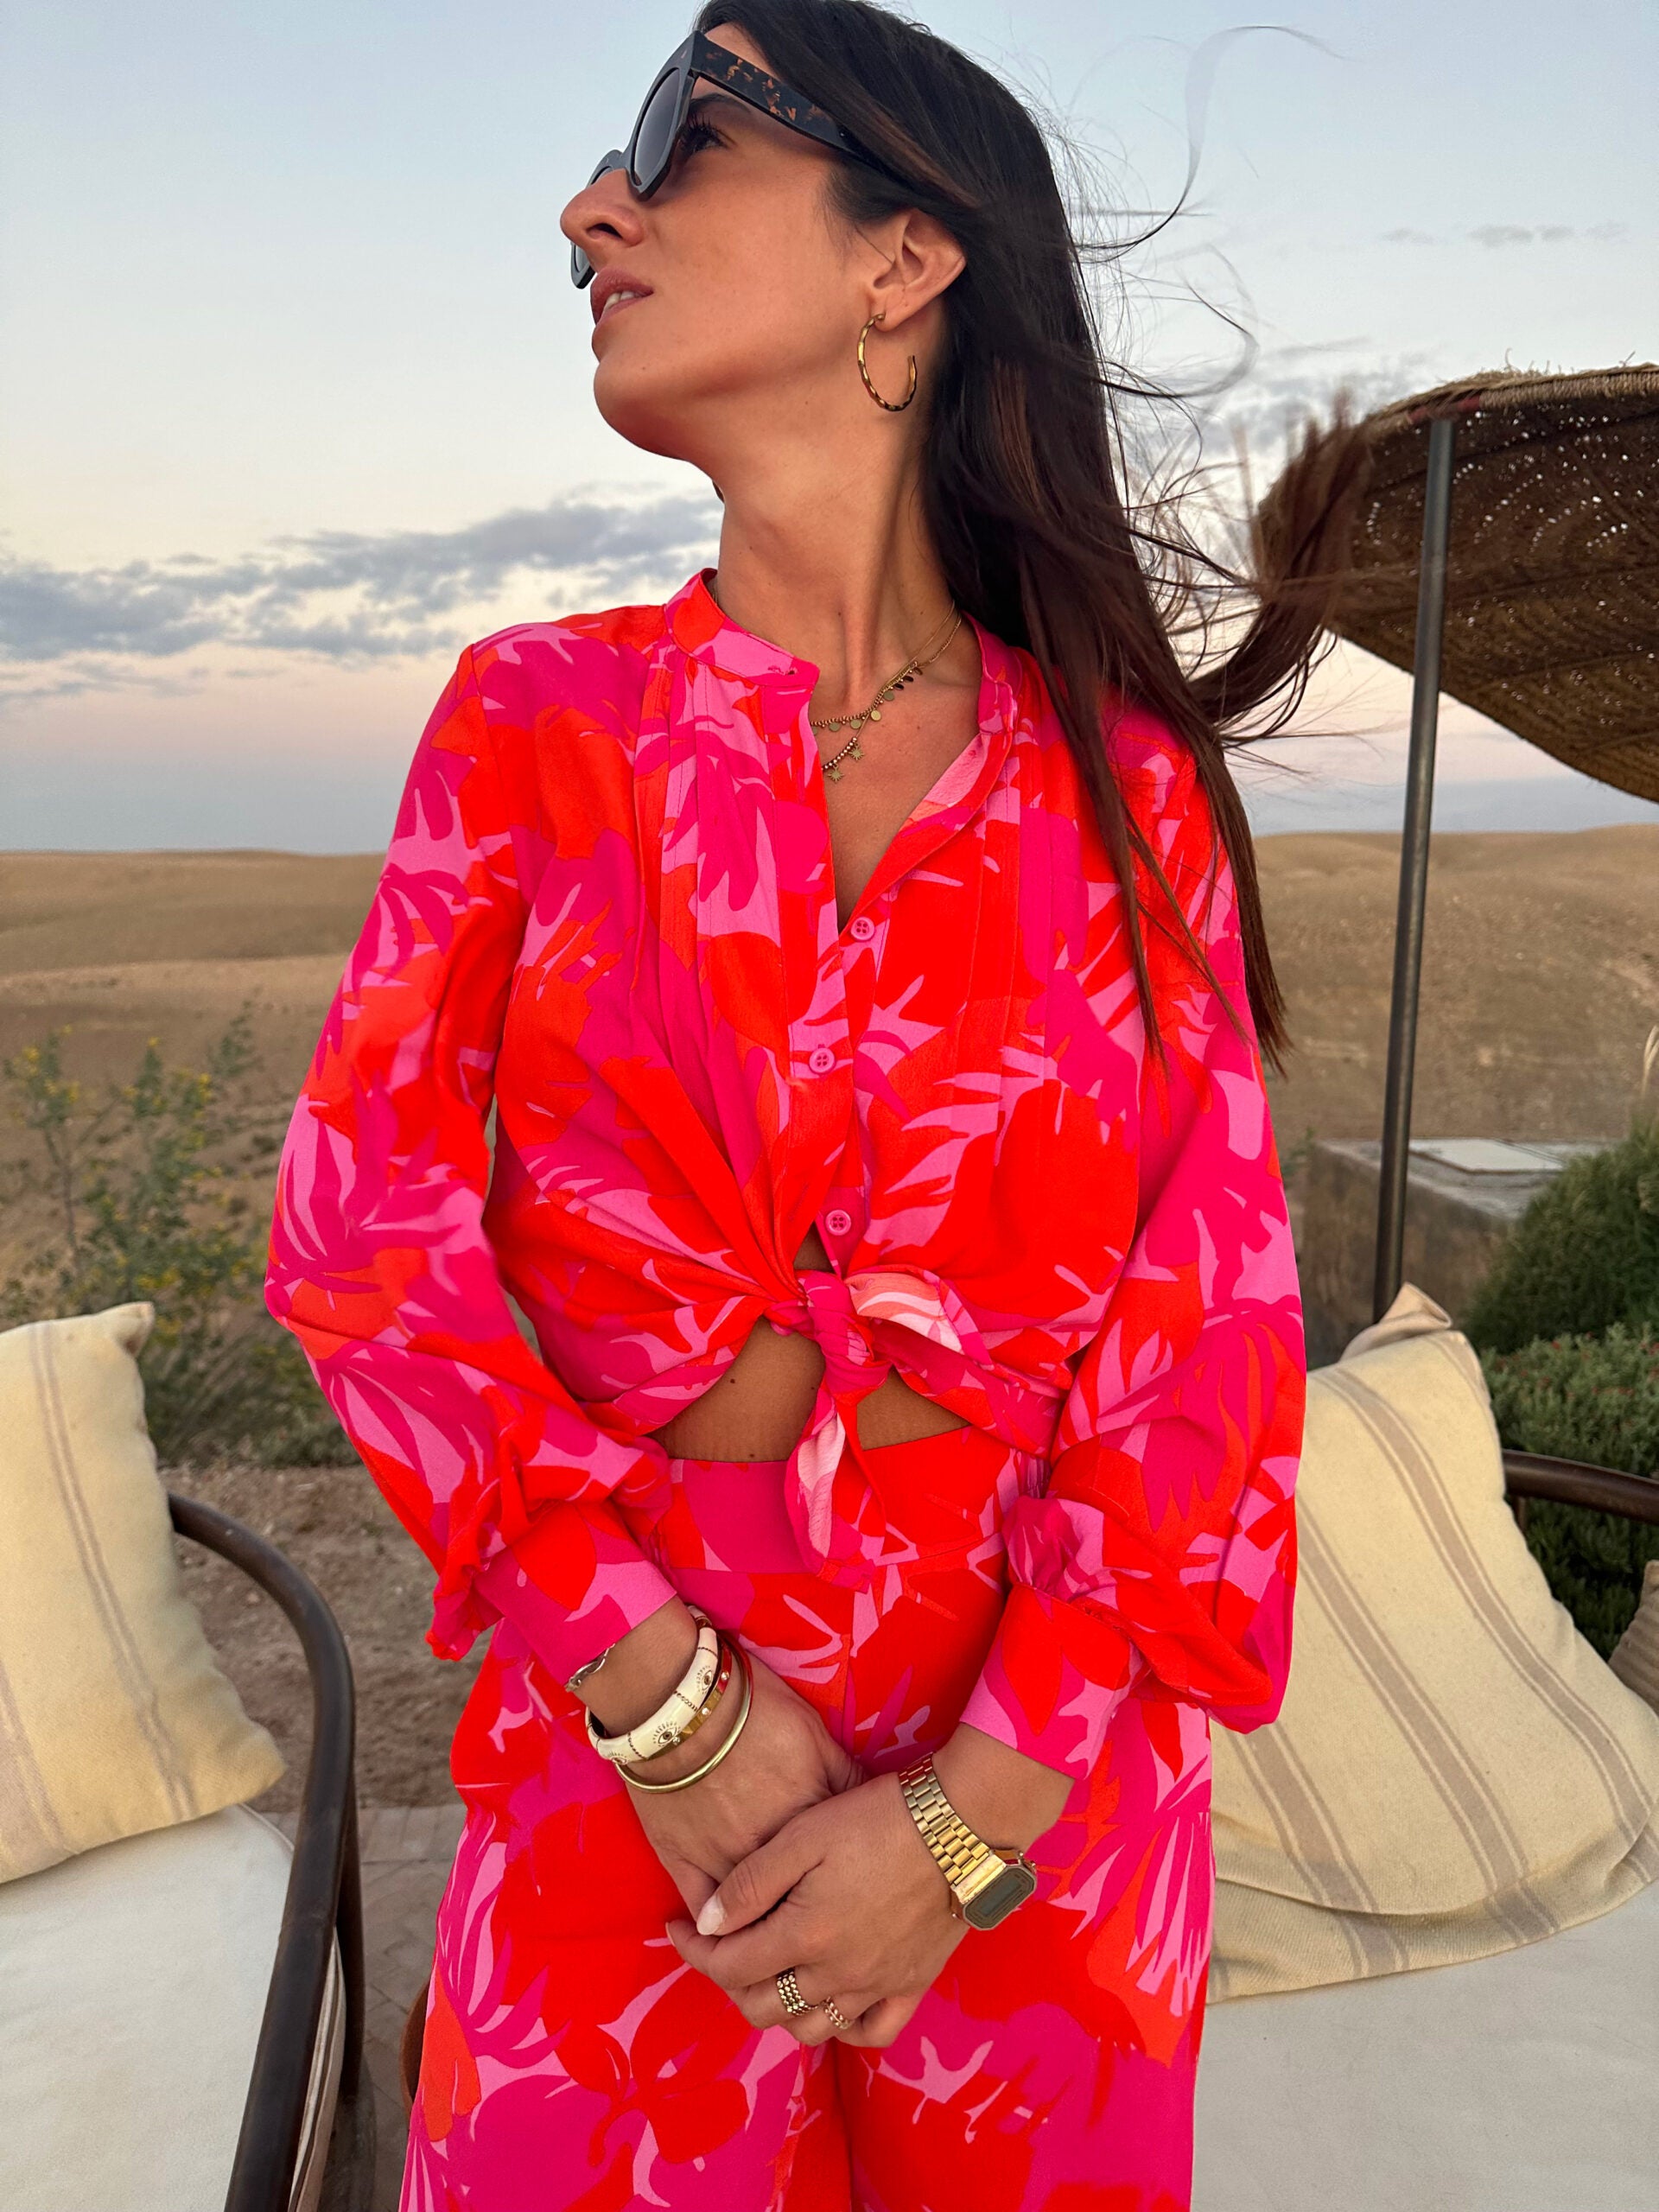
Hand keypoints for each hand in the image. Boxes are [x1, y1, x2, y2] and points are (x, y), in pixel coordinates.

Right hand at [623, 1645, 865, 1927]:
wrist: (679, 1704)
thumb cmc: (752, 1710)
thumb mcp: (813, 1733)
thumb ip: (842, 1778)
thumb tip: (868, 1803)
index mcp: (808, 1824)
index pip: (839, 1873)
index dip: (847, 1886)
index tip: (855, 1896)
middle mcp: (770, 1857)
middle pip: (797, 1908)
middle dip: (812, 1924)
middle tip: (821, 1932)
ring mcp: (724, 1864)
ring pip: (752, 1924)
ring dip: (765, 1935)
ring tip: (777, 1945)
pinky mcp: (683, 1864)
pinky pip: (704, 1913)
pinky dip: (716, 1930)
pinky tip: (726, 1936)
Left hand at [664, 1770, 966, 2047]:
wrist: (960, 1823)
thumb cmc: (877, 1817)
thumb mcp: (802, 1834)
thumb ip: (750, 1883)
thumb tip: (705, 1923)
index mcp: (804, 1936)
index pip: (728, 1967)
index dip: (693, 1950)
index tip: (678, 1926)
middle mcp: (837, 1975)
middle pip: (762, 2006)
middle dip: (729, 1981)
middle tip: (722, 1946)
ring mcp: (876, 1986)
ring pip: (811, 2027)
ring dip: (779, 2006)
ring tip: (770, 1970)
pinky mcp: (912, 1984)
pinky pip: (872, 2031)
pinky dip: (844, 2027)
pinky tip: (831, 2002)